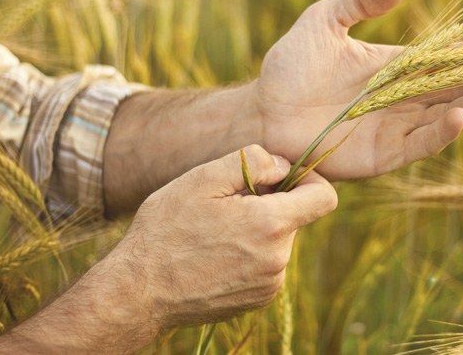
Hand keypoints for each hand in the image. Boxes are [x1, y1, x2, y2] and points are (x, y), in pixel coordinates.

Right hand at [112, 144, 336, 326]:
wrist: (137, 290)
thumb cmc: (166, 229)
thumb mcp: (203, 179)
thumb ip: (252, 161)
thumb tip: (284, 165)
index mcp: (271, 225)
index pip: (325, 198)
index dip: (310, 180)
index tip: (283, 177)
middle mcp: (278, 259)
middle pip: (296, 217)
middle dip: (271, 204)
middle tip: (228, 205)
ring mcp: (269, 284)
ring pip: (279, 241)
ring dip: (259, 230)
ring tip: (216, 232)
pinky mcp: (258, 300)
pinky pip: (268, 265)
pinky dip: (251, 254)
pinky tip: (216, 254)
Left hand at [256, 0, 462, 179]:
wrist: (262, 110)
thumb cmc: (290, 65)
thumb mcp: (324, 21)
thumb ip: (360, 2)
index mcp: (396, 67)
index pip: (447, 58)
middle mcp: (402, 99)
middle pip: (454, 90)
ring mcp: (393, 128)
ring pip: (442, 118)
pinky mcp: (381, 155)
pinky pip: (416, 144)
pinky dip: (439, 133)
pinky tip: (458, 117)